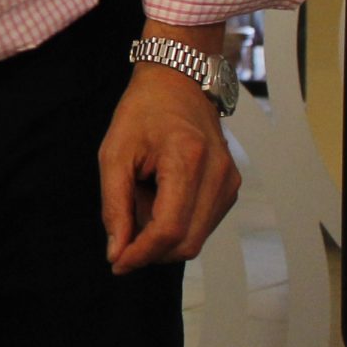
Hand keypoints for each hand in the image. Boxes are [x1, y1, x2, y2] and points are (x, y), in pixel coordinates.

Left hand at [99, 56, 239, 273]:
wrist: (179, 83)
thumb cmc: (142, 112)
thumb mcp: (115, 153)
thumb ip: (115, 205)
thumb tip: (117, 251)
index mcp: (188, 160)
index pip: (170, 229)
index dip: (141, 253)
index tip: (117, 263)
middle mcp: (218, 175)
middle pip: (186, 243)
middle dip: (150, 250)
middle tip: (122, 232)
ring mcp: (230, 183)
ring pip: (195, 239)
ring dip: (162, 236)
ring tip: (142, 198)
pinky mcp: (232, 188)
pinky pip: (202, 225)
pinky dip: (176, 225)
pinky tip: (159, 198)